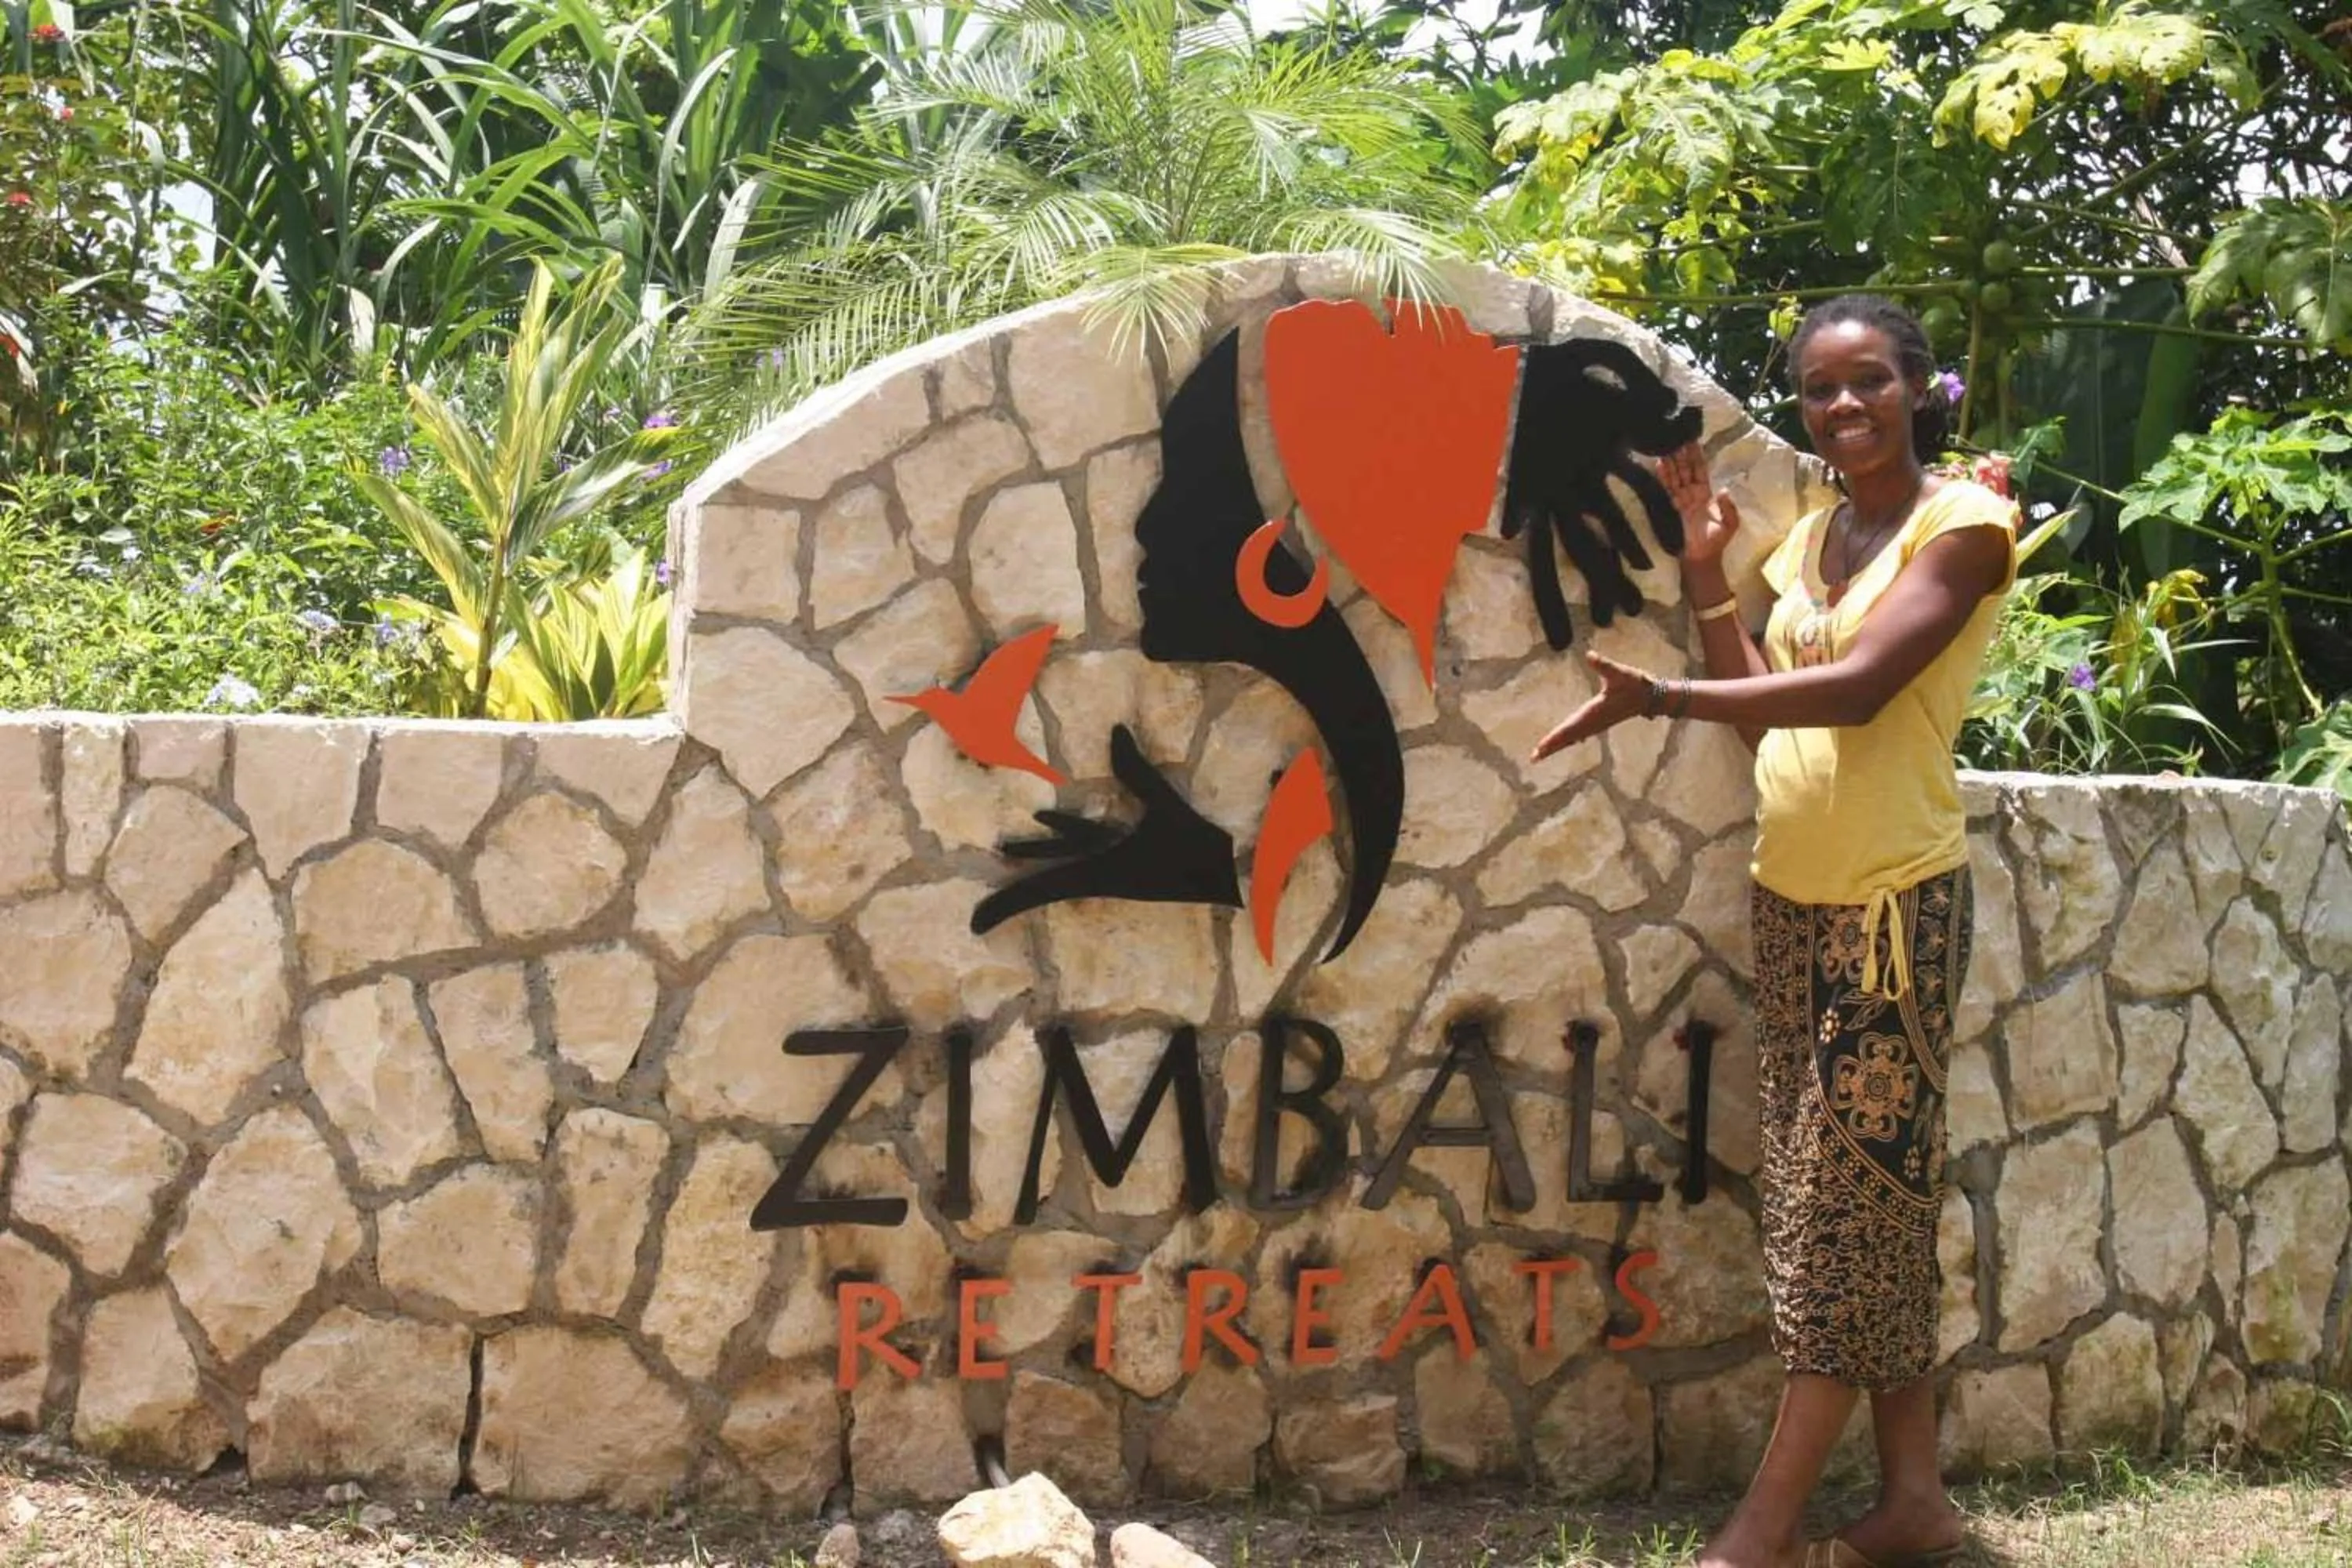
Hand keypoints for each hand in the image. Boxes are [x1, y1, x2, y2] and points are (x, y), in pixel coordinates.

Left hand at [1529, 652, 1658, 760]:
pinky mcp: (1601, 721)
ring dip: (1559, 744)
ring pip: (1574, 737)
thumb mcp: (1619, 672)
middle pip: (1568, 737)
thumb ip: (1604, 665)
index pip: (1569, 728)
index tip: (1541, 749)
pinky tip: (1569, 742)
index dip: (1554, 738)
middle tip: (1533, 758)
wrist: (1653, 697)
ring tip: (1542, 754)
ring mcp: (1597, 723)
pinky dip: (1571, 739)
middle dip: (1551, 747)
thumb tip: (1590, 655)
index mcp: (1593, 712)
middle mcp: (1593, 721)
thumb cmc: (1636, 684)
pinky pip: (1581, 733)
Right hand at [1658, 442, 1739, 566]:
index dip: (1697, 456)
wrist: (1701, 559)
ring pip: (1675, 475)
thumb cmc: (1716, 542)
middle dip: (1682, 453)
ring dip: (1671, 460)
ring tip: (1667, 444)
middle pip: (1686, 469)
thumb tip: (1724, 490)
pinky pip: (1666, 488)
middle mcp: (1692, 493)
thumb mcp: (1730, 524)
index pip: (1700, 470)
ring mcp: (1680, 500)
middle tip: (1677, 435)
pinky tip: (1659, 463)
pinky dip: (1663, 476)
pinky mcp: (1671, 507)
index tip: (1693, 440)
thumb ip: (1729, 507)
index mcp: (1706, 494)